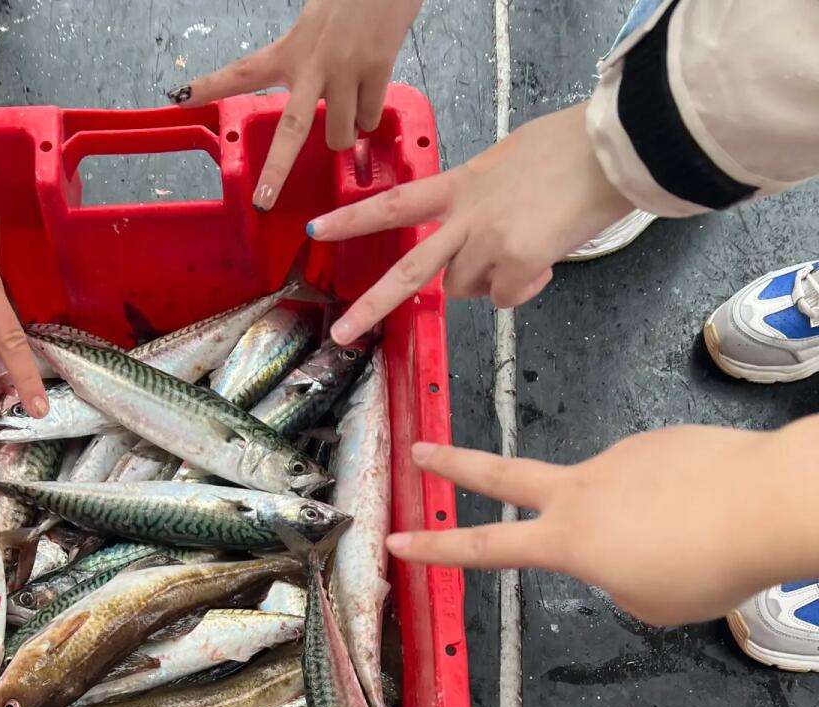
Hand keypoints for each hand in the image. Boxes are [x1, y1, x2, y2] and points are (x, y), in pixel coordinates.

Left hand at [171, 0, 421, 209]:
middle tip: (264, 200)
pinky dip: (371, 115)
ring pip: (341, 135)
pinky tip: (372, 85)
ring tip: (354, 103)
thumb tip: (319, 104)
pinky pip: (370, 120)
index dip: (211, 85)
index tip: (180, 96)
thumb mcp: (315, 27)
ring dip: (347, 132)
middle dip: (277, 170)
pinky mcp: (376, 70)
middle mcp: (313, 64)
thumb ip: (306, 65)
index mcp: (291, 50)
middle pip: (291, 129)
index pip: (244, 71)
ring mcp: (345, 70)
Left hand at [308, 103, 629, 339]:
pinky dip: (524, 287)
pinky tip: (545, 259)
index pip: (396, 202)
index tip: (318, 229)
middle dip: (371, 305)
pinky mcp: (517, 263)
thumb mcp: (505, 165)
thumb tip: (478, 242)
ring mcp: (489, 243)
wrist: (612, 150)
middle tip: (342, 334)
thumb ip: (479, 199)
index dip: (354, 217)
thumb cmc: (569, 152)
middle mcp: (466, 217)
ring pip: (465, 291)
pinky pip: (506, 298)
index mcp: (461, 185)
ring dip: (487, 282)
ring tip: (524, 250)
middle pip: (409, 269)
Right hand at [389, 426, 818, 626]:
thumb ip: (616, 579)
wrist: (768, 503)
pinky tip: (704, 512)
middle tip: (421, 450)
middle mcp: (581, 491)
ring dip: (632, 521)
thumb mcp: (649, 603)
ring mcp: (618, 459)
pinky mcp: (657, 442)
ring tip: (685, 540)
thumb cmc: (706, 567)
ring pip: (610, 496)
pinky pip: (654, 482)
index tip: (397, 539)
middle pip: (501, 474)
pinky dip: (669, 503)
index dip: (436, 547)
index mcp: (568, 541)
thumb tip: (619, 549)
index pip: (484, 547)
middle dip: (455, 465)